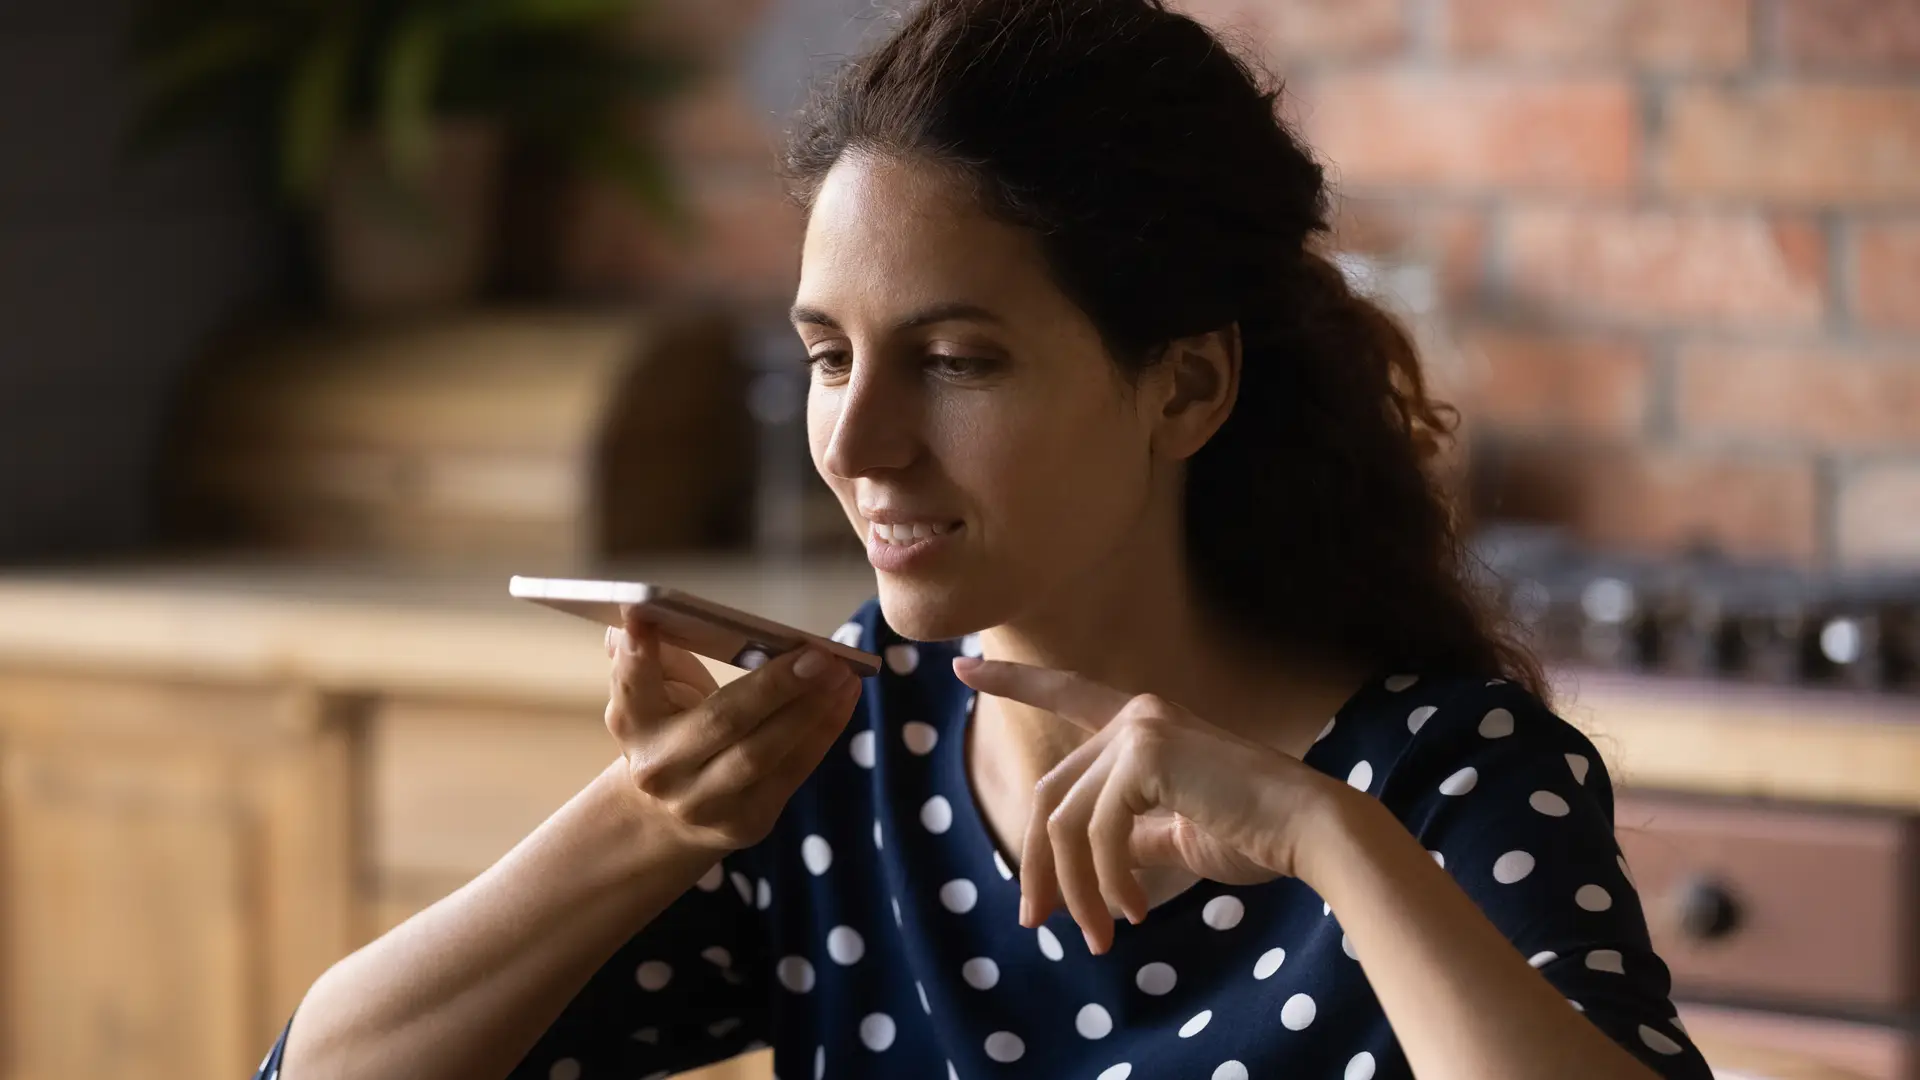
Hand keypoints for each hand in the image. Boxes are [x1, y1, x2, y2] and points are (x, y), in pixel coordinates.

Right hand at [605, 614, 861, 853]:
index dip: (637, 655)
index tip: (643, 616)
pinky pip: (793, 771)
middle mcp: (661, 767)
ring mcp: (703, 802)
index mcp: (632, 722)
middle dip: (774, 686)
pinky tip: (844, 697)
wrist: (669, 816)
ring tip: (843, 673)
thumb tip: (641, 614)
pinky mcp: (746, 821)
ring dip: (810, 709)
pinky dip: (824, 730)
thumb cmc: (671, 729)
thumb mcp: (655, 692)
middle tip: (819, 654)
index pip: (632, 685)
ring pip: (763, 753)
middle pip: (722, 722)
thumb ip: (652, 656)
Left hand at [953, 656, 1347, 953]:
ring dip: (1075, 890)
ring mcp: (1139, 730)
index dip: (1013, 684)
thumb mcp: (1179, 835)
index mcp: (1145, 724)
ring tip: (1099, 936)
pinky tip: (1132, 913)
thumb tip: (1089, 864)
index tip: (961, 671)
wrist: (1312, 832)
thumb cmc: (1258, 835)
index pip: (1066, 695)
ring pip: (1064, 822)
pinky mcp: (1145, 756)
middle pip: (1048, 795)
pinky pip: (1094, 833)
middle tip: (1037, 922)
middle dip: (1037, 865)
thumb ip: (1132, 834)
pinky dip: (1105, 883)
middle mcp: (1136, 715)